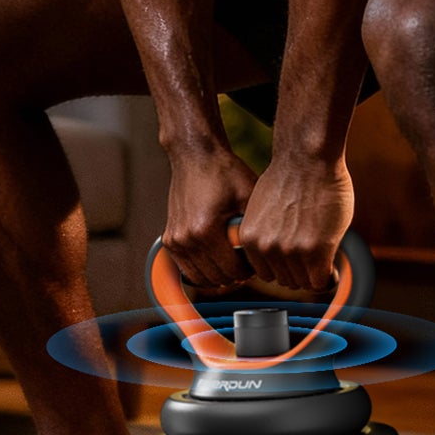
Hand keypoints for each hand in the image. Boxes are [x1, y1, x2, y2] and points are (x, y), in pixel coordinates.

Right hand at [161, 142, 256, 292]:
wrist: (195, 155)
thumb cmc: (225, 173)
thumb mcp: (249, 196)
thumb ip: (255, 228)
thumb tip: (266, 256)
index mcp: (206, 231)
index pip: (233, 270)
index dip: (250, 270)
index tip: (258, 259)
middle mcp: (186, 239)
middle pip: (217, 278)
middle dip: (236, 274)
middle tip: (248, 260)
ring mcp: (175, 241)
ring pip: (201, 278)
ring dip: (219, 274)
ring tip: (234, 260)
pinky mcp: (169, 239)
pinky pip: (187, 269)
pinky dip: (203, 270)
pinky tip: (218, 258)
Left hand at [235, 151, 354, 293]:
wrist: (308, 157)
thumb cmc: (291, 178)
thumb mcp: (264, 212)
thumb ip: (269, 237)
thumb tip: (277, 258)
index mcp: (250, 239)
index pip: (266, 274)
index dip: (283, 268)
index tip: (295, 264)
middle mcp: (267, 248)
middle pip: (286, 281)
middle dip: (300, 271)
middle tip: (312, 259)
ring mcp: (291, 250)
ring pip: (304, 283)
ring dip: (314, 274)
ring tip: (322, 257)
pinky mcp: (316, 250)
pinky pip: (321, 282)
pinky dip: (328, 279)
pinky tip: (333, 268)